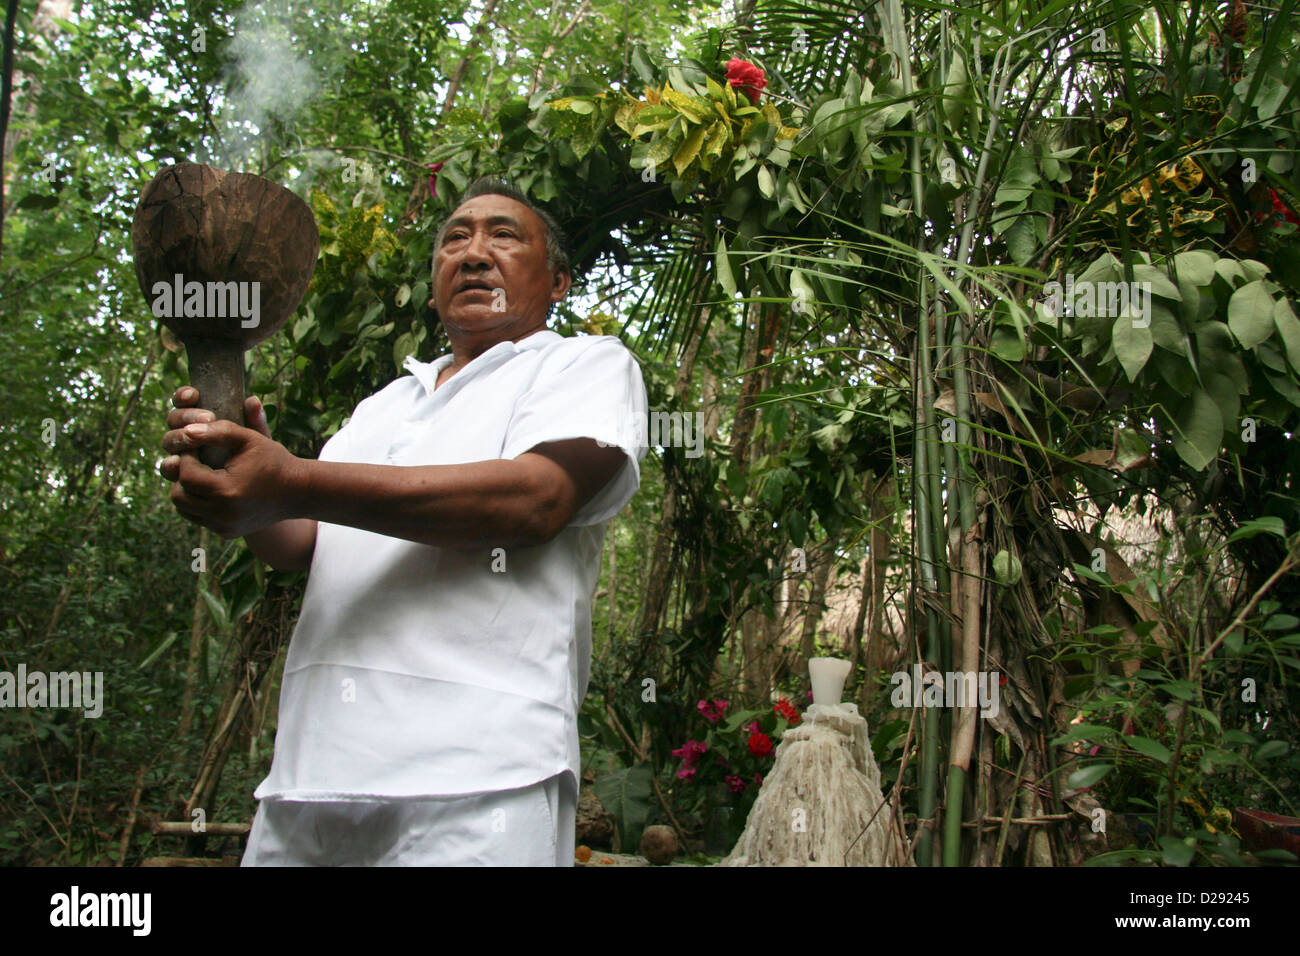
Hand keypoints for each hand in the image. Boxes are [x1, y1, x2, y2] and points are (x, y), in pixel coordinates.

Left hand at [160, 388, 303, 538]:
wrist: (298, 492)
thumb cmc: (274, 461)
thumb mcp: (249, 438)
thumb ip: (218, 431)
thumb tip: (186, 431)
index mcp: (227, 491)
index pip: (185, 475)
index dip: (186, 458)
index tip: (195, 447)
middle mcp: (223, 515)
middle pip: (178, 496)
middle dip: (183, 476)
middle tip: (196, 461)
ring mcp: (224, 527)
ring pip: (184, 510)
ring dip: (187, 491)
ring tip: (203, 474)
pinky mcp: (226, 533)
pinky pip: (199, 517)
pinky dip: (200, 503)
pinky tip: (214, 488)